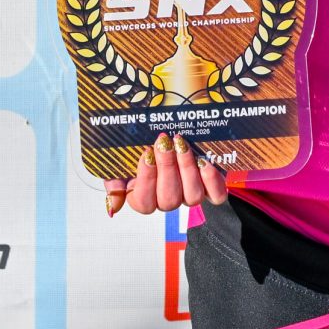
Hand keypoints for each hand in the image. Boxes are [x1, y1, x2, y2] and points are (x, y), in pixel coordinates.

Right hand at [104, 133, 229, 217]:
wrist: (166, 120)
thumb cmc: (142, 139)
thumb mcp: (120, 157)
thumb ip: (114, 181)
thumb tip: (113, 208)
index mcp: (144, 195)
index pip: (144, 203)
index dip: (146, 179)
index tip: (146, 153)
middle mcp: (168, 198)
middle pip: (168, 200)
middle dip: (166, 168)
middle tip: (163, 142)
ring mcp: (189, 193)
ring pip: (191, 196)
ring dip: (186, 169)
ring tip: (181, 144)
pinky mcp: (210, 186)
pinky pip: (215, 195)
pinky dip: (212, 181)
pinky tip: (204, 162)